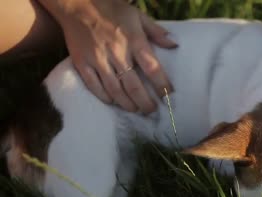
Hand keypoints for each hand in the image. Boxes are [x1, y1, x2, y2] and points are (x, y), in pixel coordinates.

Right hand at [40, 0, 176, 113]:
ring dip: (127, 104)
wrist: (76, 4)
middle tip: (151, 110)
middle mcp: (117, 52)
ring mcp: (98, 59)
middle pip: (133, 85)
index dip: (161, 84)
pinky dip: (105, 97)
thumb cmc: (111, 9)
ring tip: (135, 110)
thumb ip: (156, 31)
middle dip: (144, 102)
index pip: (152, 67)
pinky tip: (113, 102)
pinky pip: (94, 86)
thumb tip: (174, 45)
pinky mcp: (82, 63)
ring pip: (115, 89)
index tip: (168, 95)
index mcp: (133, 40)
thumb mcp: (137, 15)